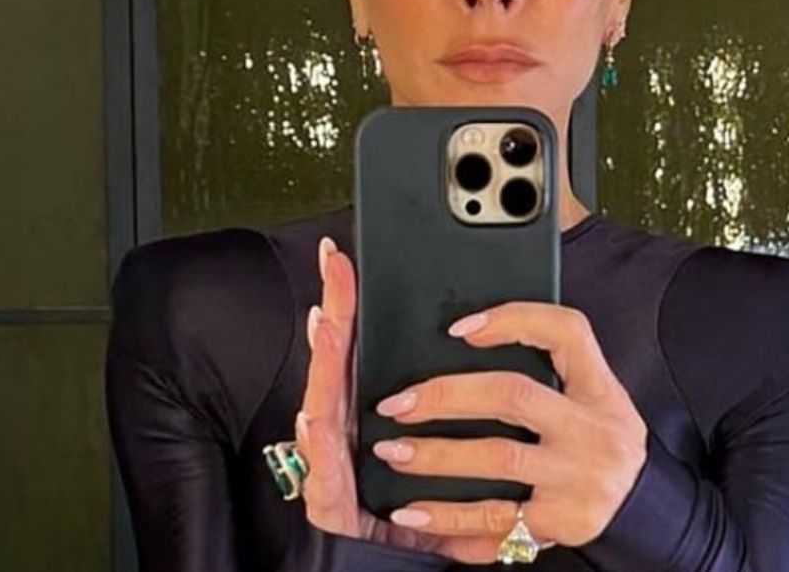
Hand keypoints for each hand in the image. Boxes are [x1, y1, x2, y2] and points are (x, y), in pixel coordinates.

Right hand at [293, 236, 501, 562]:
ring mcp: (332, 470)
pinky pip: (324, 475)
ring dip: (323, 365)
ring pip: (322, 409)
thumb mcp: (436, 465)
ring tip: (326, 323)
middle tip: (336, 269)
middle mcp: (346, 439)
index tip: (352, 264)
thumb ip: (444, 422)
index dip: (355, 309)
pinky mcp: (329, 508)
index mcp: (371, 422)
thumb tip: (473, 368)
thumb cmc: (411, 523)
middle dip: (336, 314)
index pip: (359, 354)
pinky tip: (315, 417)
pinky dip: (320, 447)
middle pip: (336, 366)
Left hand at [367, 301, 648, 558]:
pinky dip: (448, 516)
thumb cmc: (598, 443)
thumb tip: (468, 335)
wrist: (640, 512)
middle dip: (447, 395)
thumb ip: (550, 369)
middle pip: (513, 395)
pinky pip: (495, 517)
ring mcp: (579, 478)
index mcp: (600, 389)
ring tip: (392, 451)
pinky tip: (412, 512)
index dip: (512, 320)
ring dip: (436, 455)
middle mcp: (594, 430)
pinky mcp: (562, 522)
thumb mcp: (594, 397)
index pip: (567, 332)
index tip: (459, 328)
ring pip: (498, 456)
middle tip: (398, 404)